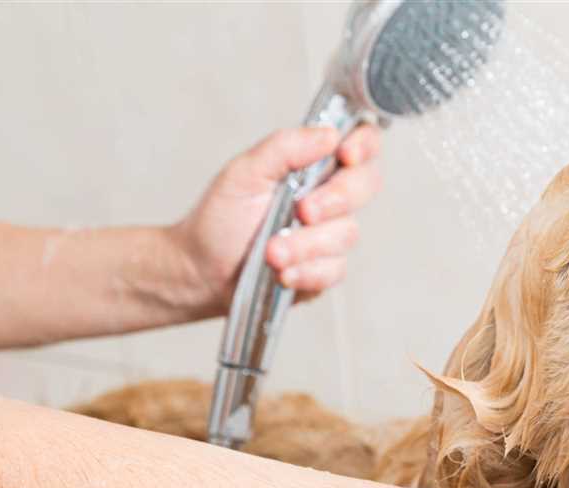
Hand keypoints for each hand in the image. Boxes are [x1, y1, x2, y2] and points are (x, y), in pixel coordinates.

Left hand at [172, 125, 381, 312]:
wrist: (202, 269)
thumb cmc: (222, 217)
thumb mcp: (245, 172)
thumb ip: (286, 147)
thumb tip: (329, 134)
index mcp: (314, 164)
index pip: (361, 143)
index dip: (364, 145)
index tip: (346, 155)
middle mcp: (330, 196)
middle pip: (366, 185)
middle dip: (336, 199)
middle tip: (303, 210)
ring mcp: (330, 234)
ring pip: (347, 233)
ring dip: (307, 244)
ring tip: (271, 252)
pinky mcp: (325, 270)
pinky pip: (334, 270)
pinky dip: (306, 271)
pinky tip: (282, 272)